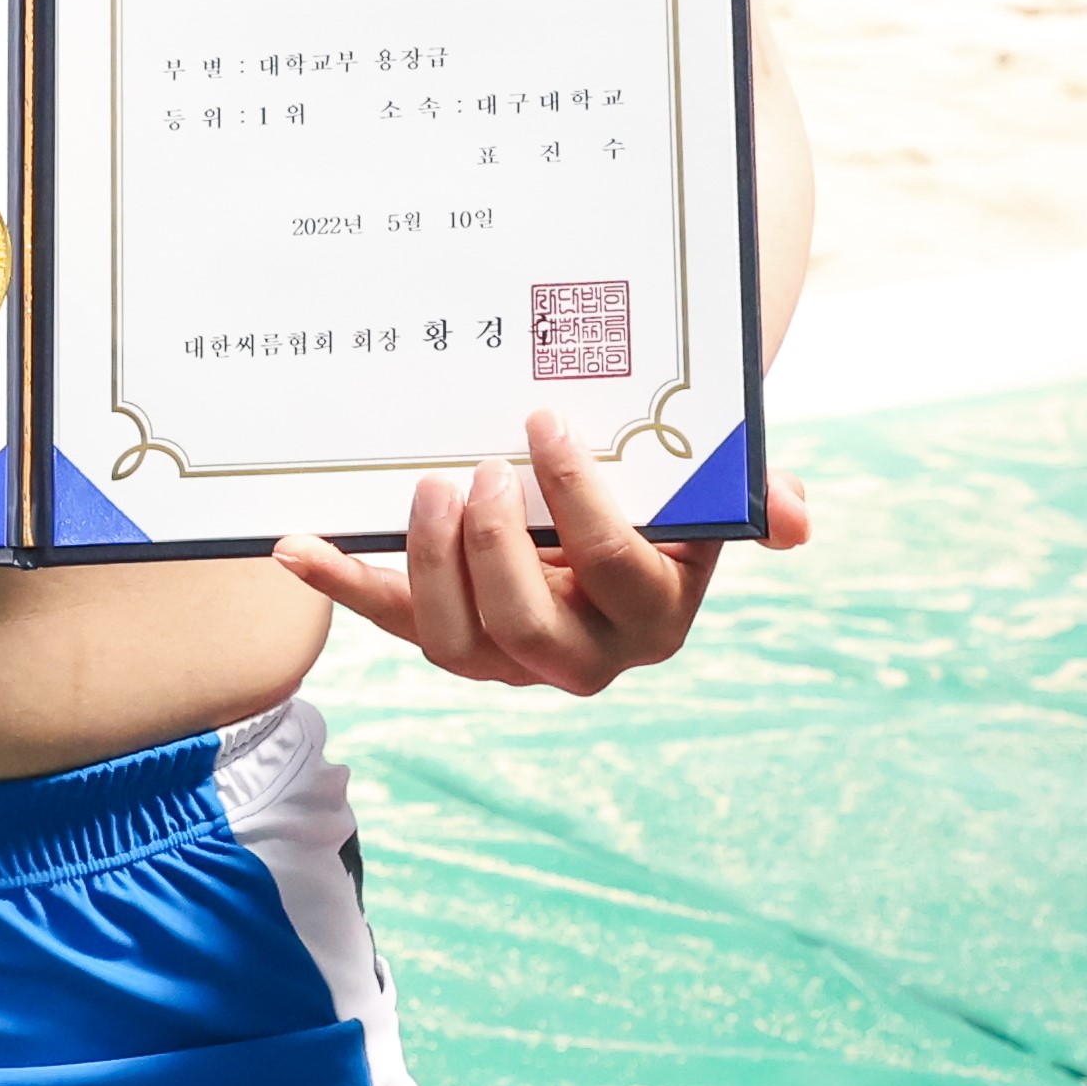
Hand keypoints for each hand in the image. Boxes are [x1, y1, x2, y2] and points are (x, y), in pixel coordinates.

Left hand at [275, 407, 809, 695]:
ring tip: (425, 491)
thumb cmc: (663, 495)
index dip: (579, 502)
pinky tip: (294, 548)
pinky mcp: (452, 640)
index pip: (615, 568)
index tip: (544, 427)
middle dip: (497, 549)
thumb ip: (751, 496)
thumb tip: (792, 516)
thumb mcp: (712, 492)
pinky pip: (390, 620)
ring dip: (428, 569)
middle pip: (529, 628)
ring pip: (457, 643)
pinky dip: (340, 585)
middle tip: (479, 472)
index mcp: (654, 616)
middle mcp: (584, 656)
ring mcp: (511, 659)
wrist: (616, 521)